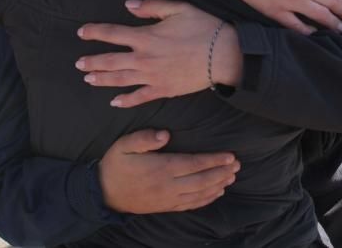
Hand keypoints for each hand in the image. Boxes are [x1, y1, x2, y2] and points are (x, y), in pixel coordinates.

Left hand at [77, 0, 240, 107]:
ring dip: (101, 79)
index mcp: (146, 37)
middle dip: (92, 61)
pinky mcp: (163, 90)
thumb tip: (128, 6)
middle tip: (78, 63)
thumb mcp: (178, 9)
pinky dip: (125, 100)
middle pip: (110, 61)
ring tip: (88, 79)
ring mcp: (152, 77)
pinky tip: (114, 101)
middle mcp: (144, 59)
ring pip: (120, 80)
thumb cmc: (203, 28)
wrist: (224, 55)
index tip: (81, 33)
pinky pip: (139, 97)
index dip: (94, 33)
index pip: (112, 34)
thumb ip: (151, 7)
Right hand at [99, 129, 239, 213]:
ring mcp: (168, 198)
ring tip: (232, 177)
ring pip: (200, 193)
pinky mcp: (166, 206)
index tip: (230, 156)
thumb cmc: (116, 165)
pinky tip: (217, 192)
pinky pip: (191, 204)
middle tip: (237, 165)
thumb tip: (165, 134)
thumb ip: (145, 138)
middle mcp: (168, 185)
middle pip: (202, 180)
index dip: (214, 160)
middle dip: (221, 172)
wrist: (104, 193)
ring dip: (218, 185)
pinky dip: (207, 199)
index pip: (194, 164)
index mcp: (161, 168)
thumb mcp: (125, 145)